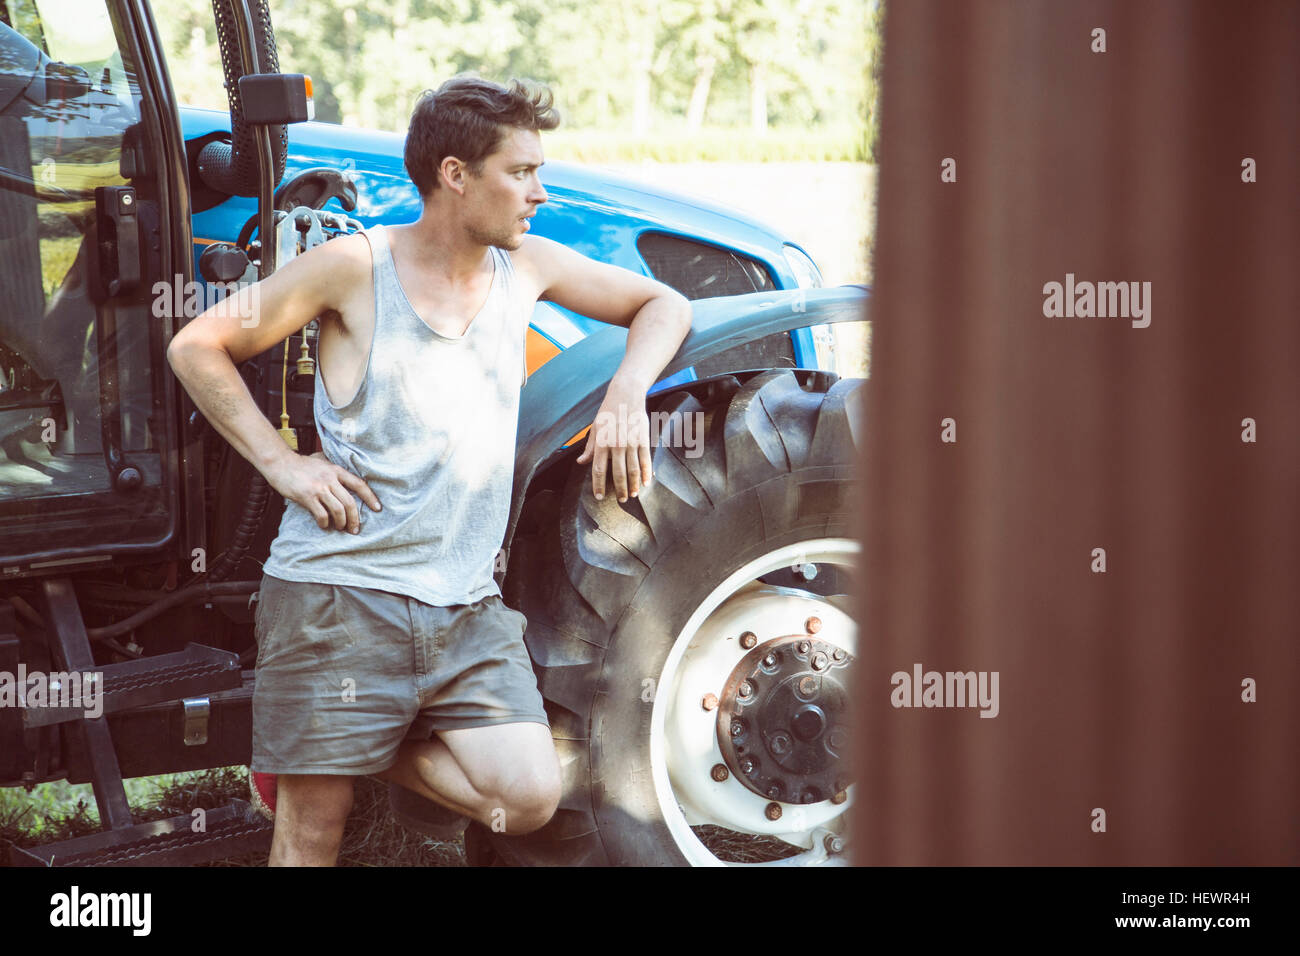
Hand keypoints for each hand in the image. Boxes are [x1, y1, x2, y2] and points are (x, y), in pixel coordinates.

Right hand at [264, 450, 381, 532]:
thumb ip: (334, 470)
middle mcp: (330, 479)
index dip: (370, 497)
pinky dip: (325, 523)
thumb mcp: (322, 461)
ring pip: (338, 510)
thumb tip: (346, 479)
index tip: (378, 508)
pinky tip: (324, 525)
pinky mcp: (307, 496)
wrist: (280, 463)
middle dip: (355, 519)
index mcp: (336, 470)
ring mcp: (319, 488)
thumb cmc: (301, 464)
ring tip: (340, 528)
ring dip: (342, 523)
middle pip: (350, 502)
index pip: (359, 484)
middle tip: (355, 529)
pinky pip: (322, 515)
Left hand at [576, 387, 652, 501]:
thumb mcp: (595, 428)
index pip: (598, 469)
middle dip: (619, 490)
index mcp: (602, 442)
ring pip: (633, 470)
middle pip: (618, 473)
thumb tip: (581, 462)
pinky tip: (646, 482)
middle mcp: (616, 444)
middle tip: (621, 500)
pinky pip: (645, 460)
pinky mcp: (643, 439)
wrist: (626, 395)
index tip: (599, 496)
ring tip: (632, 495)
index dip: (598, 485)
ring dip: (633, 485)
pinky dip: (647, 473)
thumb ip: (590, 448)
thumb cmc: (608, 412)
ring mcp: (631, 442)